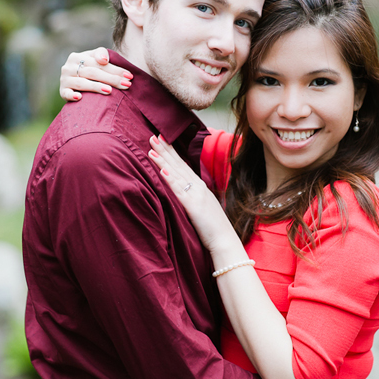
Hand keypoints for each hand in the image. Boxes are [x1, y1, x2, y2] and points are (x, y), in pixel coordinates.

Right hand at [59, 47, 130, 100]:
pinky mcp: (62, 91)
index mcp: (77, 56)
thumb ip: (101, 54)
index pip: (98, 63)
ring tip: (110, 91)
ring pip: (82, 83)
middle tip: (127, 85)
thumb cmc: (88, 70)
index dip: (115, 69)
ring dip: (96, 87)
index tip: (129, 76)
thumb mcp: (93, 59)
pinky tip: (80, 98)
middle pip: (93, 73)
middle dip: (111, 79)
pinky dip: (72, 95)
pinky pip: (67, 94)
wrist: (72, 82)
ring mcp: (64, 79)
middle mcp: (68, 67)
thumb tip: (104, 60)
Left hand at [148, 135, 234, 255]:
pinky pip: (179, 191)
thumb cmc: (213, 226)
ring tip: (152, 148)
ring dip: (163, 160)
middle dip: (165, 150)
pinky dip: (170, 180)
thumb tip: (182, 186)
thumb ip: (193, 194)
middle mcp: (198, 187)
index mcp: (199, 186)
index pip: (182, 164)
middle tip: (152, 136)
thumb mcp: (202, 205)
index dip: (171, 151)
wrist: (225, 241)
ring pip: (176, 174)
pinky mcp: (193, 207)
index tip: (161, 139)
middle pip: (178, 164)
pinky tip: (162, 171)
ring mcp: (196, 195)